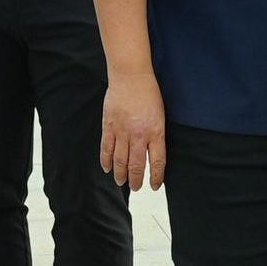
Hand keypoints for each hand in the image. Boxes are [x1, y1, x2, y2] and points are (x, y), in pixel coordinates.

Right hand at [101, 73, 167, 191]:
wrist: (131, 76)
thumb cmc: (149, 93)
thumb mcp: (160, 116)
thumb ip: (157, 135)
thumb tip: (153, 153)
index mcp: (155, 132)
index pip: (157, 162)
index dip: (156, 177)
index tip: (155, 185)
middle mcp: (139, 135)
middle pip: (137, 165)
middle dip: (136, 180)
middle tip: (136, 188)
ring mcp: (122, 131)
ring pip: (120, 160)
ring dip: (120, 174)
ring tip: (121, 182)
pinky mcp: (109, 126)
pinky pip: (106, 148)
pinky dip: (106, 160)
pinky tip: (107, 168)